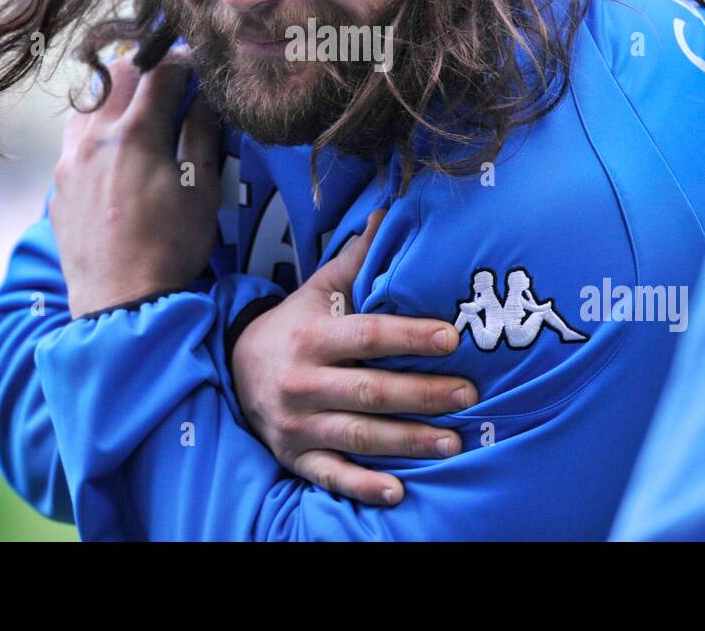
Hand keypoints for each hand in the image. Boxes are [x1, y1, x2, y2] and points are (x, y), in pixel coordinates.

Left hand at [50, 48, 221, 317]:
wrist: (121, 302)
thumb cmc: (171, 248)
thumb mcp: (203, 192)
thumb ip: (202, 136)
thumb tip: (205, 97)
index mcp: (135, 135)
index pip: (159, 73)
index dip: (182, 63)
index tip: (196, 68)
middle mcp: (95, 139)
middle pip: (116, 75)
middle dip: (145, 69)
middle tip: (168, 79)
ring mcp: (69, 162)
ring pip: (86, 103)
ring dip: (111, 95)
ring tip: (135, 109)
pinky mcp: (58, 186)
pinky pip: (73, 140)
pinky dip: (94, 130)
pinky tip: (112, 151)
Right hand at [230, 208, 478, 505]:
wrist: (235, 369)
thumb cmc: (295, 326)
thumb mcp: (319, 290)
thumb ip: (357, 259)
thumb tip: (390, 213)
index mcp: (312, 339)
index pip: (367, 336)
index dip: (409, 336)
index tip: (451, 337)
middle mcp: (302, 383)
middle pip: (370, 391)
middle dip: (422, 393)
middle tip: (469, 394)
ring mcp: (298, 425)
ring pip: (359, 436)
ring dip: (408, 441)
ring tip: (454, 441)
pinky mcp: (296, 458)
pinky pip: (332, 477)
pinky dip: (364, 486)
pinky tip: (399, 491)